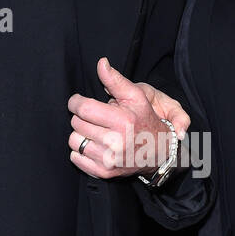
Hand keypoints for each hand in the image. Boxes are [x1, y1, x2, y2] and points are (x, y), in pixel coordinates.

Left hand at [68, 57, 189, 179]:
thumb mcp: (136, 97)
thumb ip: (115, 80)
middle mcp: (116, 142)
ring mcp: (109, 160)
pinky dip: (81, 150)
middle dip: (82, 117)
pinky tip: (95, 145)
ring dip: (81, 133)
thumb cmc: (147, 120)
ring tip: (95, 130)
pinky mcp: (104, 172)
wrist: (161, 153)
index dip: (76, 102)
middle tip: (94, 117)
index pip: (83, 108)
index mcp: (123, 121)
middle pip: (77, 123)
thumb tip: (101, 63)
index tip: (78, 101)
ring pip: (74, 140)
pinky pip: (76, 157)